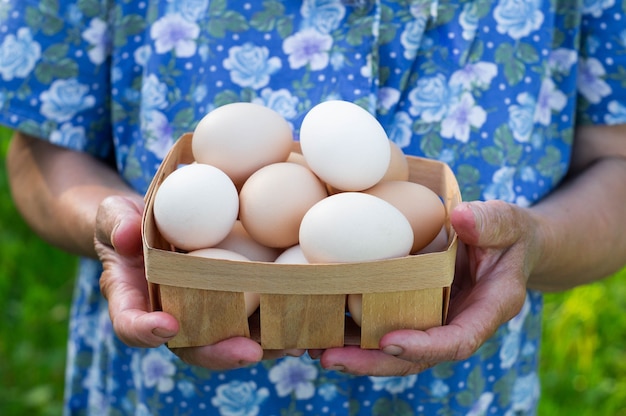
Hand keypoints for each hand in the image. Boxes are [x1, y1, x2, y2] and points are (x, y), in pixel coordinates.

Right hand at [94, 195, 302, 368]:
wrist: (154, 223)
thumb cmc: (129, 220)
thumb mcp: (114, 215)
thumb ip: (116, 223)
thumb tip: (128, 233)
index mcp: (135, 300)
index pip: (131, 324)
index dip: (145, 330)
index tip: (165, 325)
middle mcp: (173, 315)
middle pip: (194, 346)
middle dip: (222, 352)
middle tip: (248, 352)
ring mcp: (206, 310)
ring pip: (231, 339)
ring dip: (262, 346)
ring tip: (294, 342)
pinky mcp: (235, 298)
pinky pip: (255, 315)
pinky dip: (280, 320)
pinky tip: (309, 315)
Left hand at [311, 200, 538, 375]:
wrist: (503, 245)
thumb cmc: (509, 233)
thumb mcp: (509, 222)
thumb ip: (491, 222)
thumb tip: (461, 217)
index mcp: (487, 309)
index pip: (459, 340)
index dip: (425, 346)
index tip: (389, 342)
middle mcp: (457, 323)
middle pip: (416, 358)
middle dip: (374, 362)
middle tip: (331, 358)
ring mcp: (434, 320)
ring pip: (395, 349)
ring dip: (355, 354)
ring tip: (313, 349)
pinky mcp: (416, 310)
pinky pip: (385, 326)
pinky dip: (355, 332)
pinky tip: (321, 326)